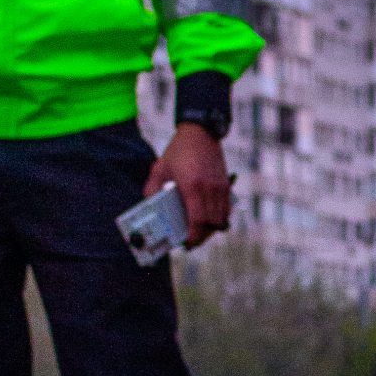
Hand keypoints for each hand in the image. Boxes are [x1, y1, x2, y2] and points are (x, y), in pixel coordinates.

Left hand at [147, 123, 232, 248]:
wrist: (200, 132)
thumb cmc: (179, 151)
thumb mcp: (159, 169)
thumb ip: (151, 189)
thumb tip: (149, 207)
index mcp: (191, 187)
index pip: (198, 220)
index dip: (193, 236)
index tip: (186, 243)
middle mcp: (209, 189)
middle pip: (211, 224)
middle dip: (202, 236)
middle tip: (190, 240)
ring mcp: (220, 187)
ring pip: (221, 218)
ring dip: (211, 228)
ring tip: (199, 231)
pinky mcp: (225, 185)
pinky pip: (226, 208)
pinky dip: (219, 217)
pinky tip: (209, 218)